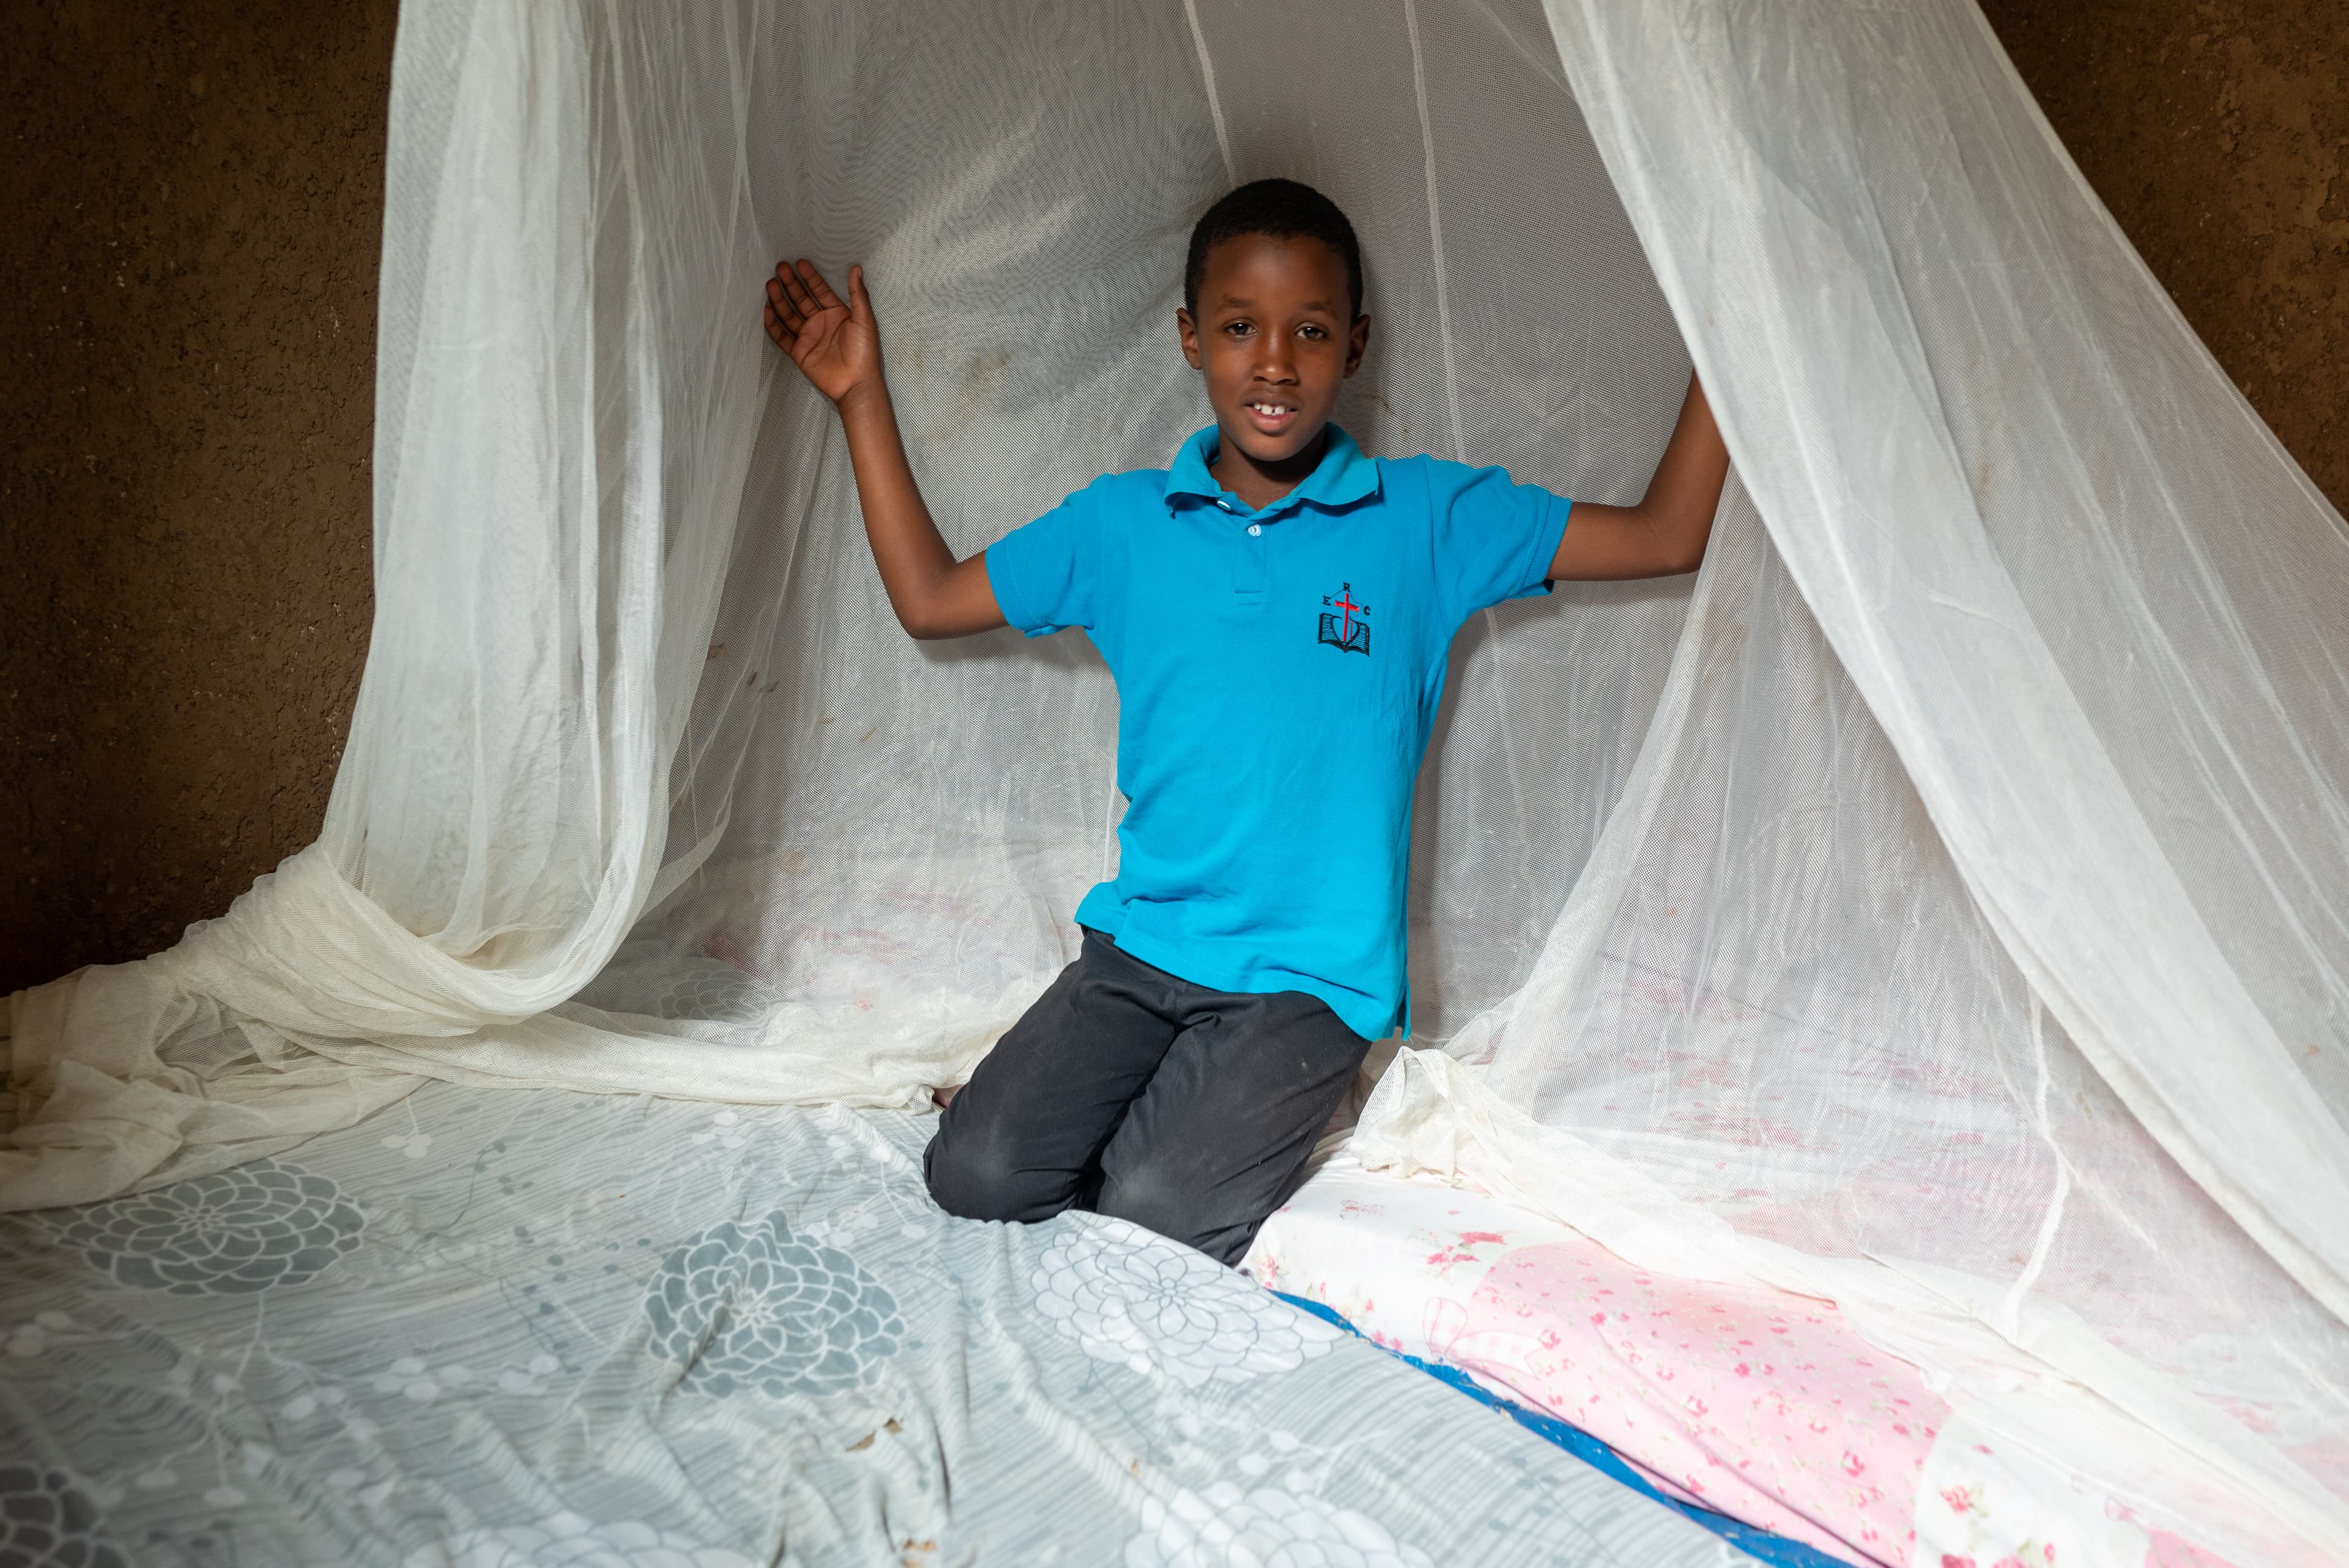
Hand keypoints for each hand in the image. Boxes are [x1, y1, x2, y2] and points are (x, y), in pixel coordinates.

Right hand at [764, 259, 881, 408]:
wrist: (856, 383)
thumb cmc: (864, 351)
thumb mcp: (864, 319)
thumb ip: (858, 294)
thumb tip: (857, 268)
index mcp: (836, 313)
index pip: (820, 290)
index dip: (810, 277)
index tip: (799, 262)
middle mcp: (820, 322)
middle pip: (801, 299)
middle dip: (790, 283)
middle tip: (780, 267)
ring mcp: (808, 337)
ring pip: (789, 314)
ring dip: (779, 300)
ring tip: (770, 284)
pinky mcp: (799, 352)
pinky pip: (782, 336)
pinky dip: (773, 324)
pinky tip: (767, 310)